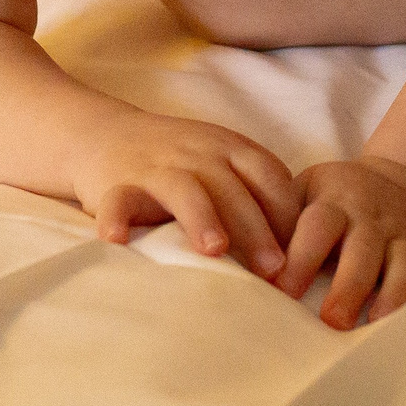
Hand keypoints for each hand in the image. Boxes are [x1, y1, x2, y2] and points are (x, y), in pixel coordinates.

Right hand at [72, 113, 300, 277]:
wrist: (104, 135)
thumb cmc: (178, 162)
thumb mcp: (222, 164)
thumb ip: (254, 194)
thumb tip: (298, 252)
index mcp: (230, 148)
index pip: (270, 177)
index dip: (288, 215)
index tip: (301, 255)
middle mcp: (198, 153)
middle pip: (233, 189)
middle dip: (256, 228)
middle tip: (275, 270)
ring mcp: (157, 167)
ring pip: (183, 189)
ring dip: (201, 217)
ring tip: (215, 249)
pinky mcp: (117, 183)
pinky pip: (118, 200)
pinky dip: (117, 218)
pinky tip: (118, 240)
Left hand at [271, 156, 405, 329]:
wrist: (404, 179)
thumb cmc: (337, 198)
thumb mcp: (307, 190)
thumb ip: (276, 218)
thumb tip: (235, 254)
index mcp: (336, 202)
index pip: (319, 226)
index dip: (302, 258)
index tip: (284, 292)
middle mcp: (374, 219)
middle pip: (364, 251)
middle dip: (349, 287)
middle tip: (332, 324)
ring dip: (393, 297)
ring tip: (377, 326)